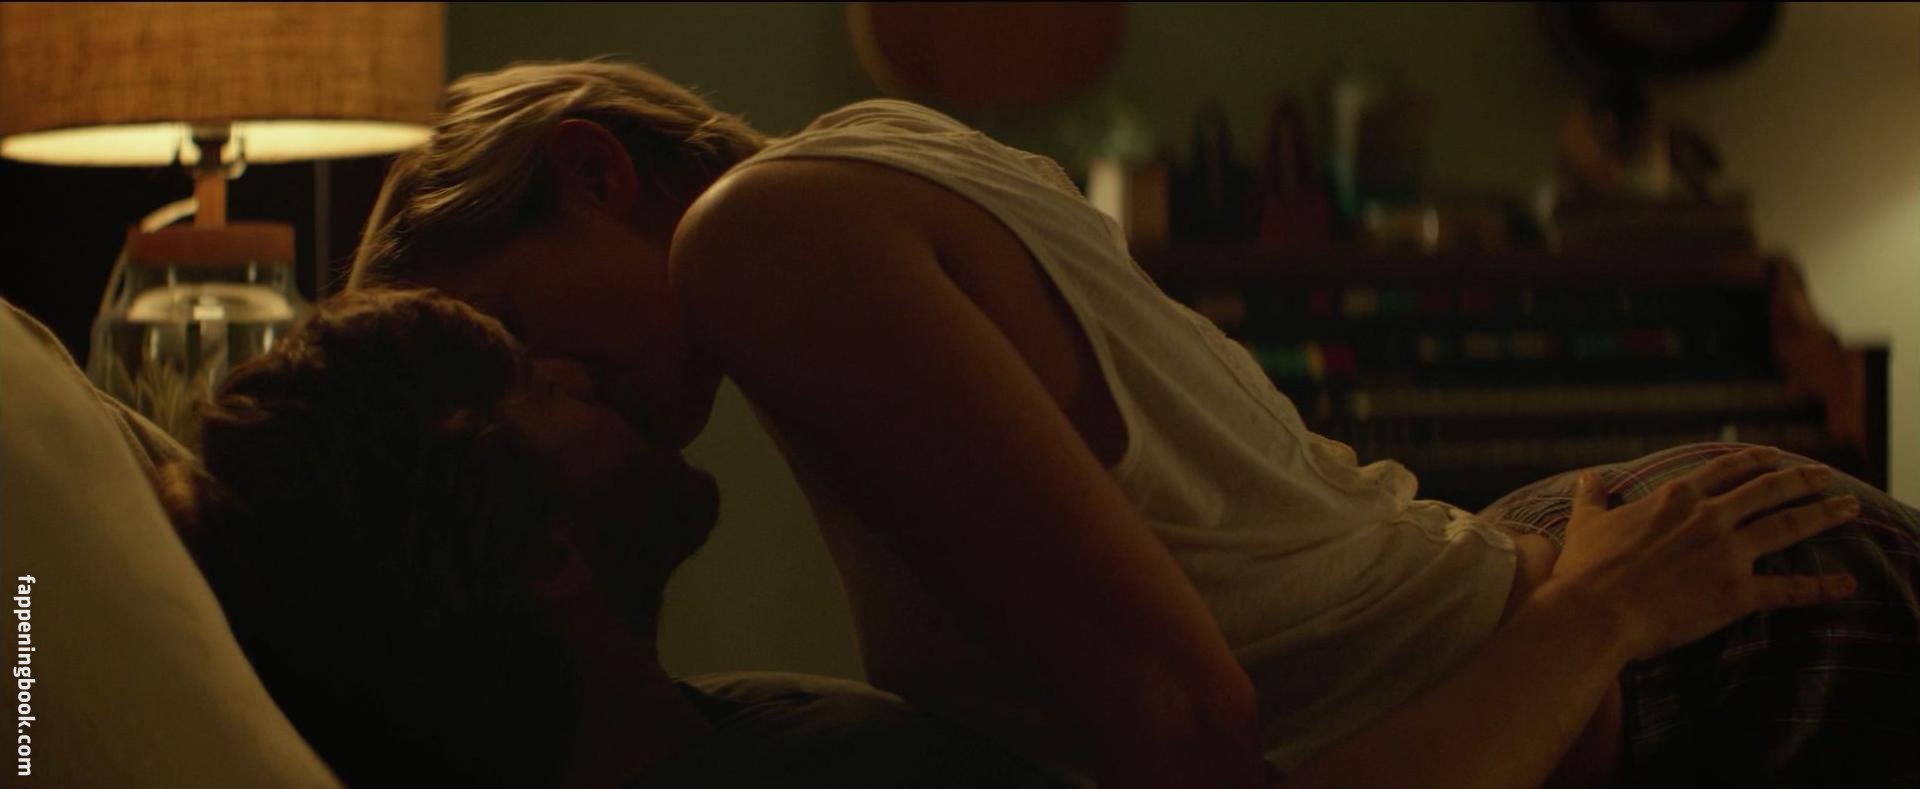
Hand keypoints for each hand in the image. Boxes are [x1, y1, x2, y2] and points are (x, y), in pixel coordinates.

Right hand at [1551, 446, 1859, 659]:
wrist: (1596, 611)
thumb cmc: (1586, 570)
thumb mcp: (1586, 526)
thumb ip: (1592, 499)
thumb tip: (1587, 478)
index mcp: (1675, 499)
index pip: (1726, 469)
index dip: (1755, 460)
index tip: (1776, 455)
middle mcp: (1708, 518)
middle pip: (1767, 489)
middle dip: (1801, 479)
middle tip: (1826, 475)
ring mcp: (1726, 553)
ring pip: (1786, 526)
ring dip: (1822, 514)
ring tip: (1849, 507)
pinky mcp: (1736, 593)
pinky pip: (1789, 589)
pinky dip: (1821, 587)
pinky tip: (1846, 585)